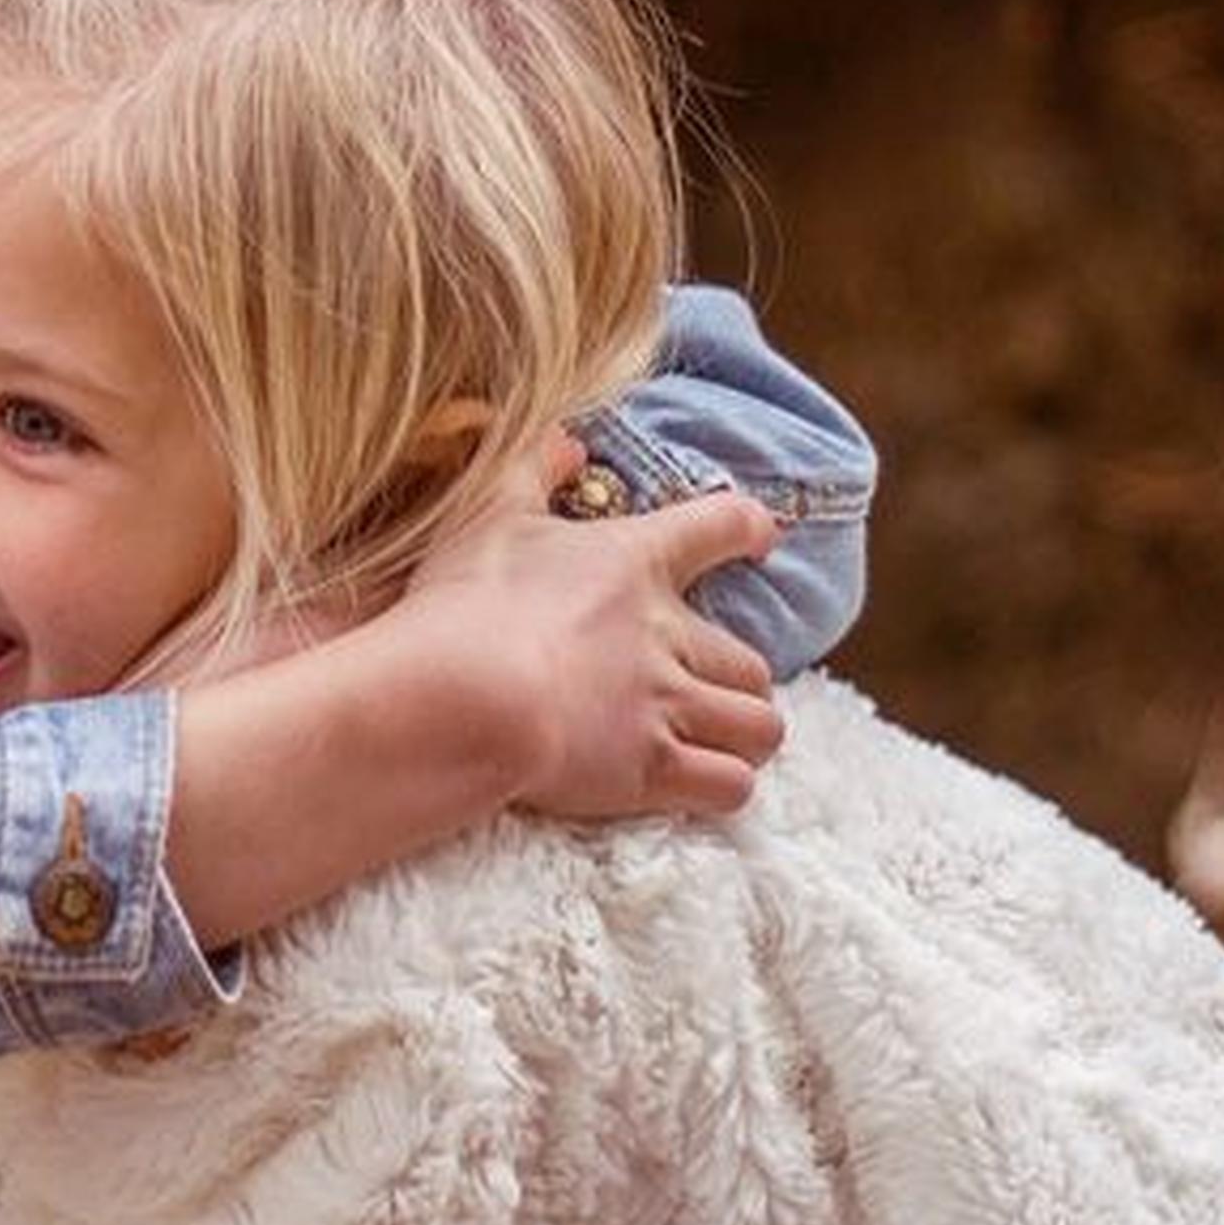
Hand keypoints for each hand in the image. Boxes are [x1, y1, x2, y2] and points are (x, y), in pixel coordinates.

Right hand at [397, 453, 785, 820]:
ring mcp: (665, 706)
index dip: (747, 529)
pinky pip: (731, 785)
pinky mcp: (652, 770)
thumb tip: (566, 438)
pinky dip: (725, 786)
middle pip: (752, 661)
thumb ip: (532, 467)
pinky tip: (703, 786)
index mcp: (634, 562)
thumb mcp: (488, 513)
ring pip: (760, 727)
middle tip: (713, 688)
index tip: (760, 537)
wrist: (463, 695)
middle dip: (741, 679)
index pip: (720, 526)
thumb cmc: (468, 602)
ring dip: (746, 736)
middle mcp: (666, 635)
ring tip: (723, 742)